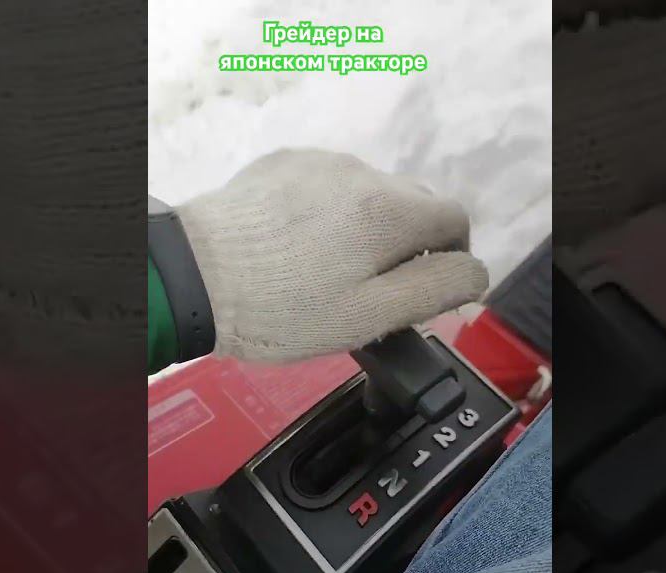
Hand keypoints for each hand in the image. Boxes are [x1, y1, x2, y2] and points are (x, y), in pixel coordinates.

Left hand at [177, 149, 487, 363]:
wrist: (190, 278)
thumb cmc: (278, 309)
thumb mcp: (369, 316)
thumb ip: (434, 290)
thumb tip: (475, 272)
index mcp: (389, 212)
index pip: (455, 220)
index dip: (451, 258)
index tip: (425, 287)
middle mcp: (360, 173)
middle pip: (413, 203)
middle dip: (407, 244)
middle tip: (370, 290)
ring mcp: (318, 163)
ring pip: (369, 193)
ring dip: (366, 227)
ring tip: (325, 270)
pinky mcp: (282, 164)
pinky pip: (327, 184)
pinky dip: (328, 212)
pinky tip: (297, 247)